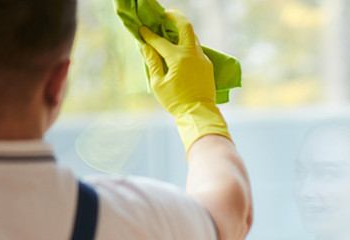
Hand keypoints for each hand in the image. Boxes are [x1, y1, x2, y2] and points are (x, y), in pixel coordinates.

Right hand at [139, 10, 228, 150]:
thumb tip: (147, 47)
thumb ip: (153, 63)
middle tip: (164, 15)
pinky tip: (180, 49)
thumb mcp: (158, 84)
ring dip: (182, 32)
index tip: (142, 29)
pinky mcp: (207, 65)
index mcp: (178, 58)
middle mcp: (193, 54)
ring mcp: (202, 59)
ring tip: (171, 31)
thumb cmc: (176, 102)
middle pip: (186, 26)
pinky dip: (188, 45)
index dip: (149, 35)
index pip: (160, 41)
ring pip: (193, 37)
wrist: (199, 114)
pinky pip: (197, 49)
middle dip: (174, 17)